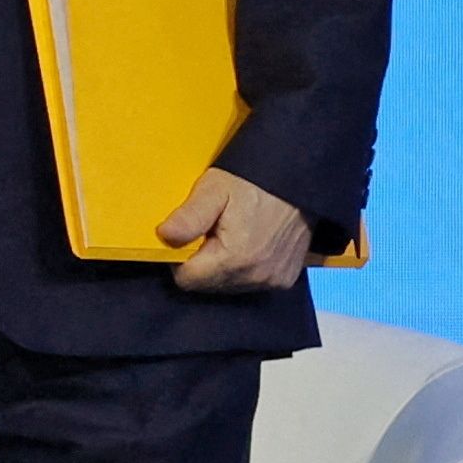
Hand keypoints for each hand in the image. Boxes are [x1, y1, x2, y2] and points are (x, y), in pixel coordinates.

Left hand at [160, 167, 313, 293]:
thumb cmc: (256, 180)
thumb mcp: (214, 189)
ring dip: (223, 267)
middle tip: (212, 230)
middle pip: (208, 286)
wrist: (298, 177)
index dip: (180, 259)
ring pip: (228, 286)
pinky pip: (251, 283)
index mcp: (235, 259)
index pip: (187, 280)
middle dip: (203, 262)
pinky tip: (249, 243)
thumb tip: (164, 237)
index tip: (189, 237)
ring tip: (232, 234)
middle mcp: (256, 276)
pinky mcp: (284, 279)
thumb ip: (189, 217)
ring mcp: (272, 280)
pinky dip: (244, 269)